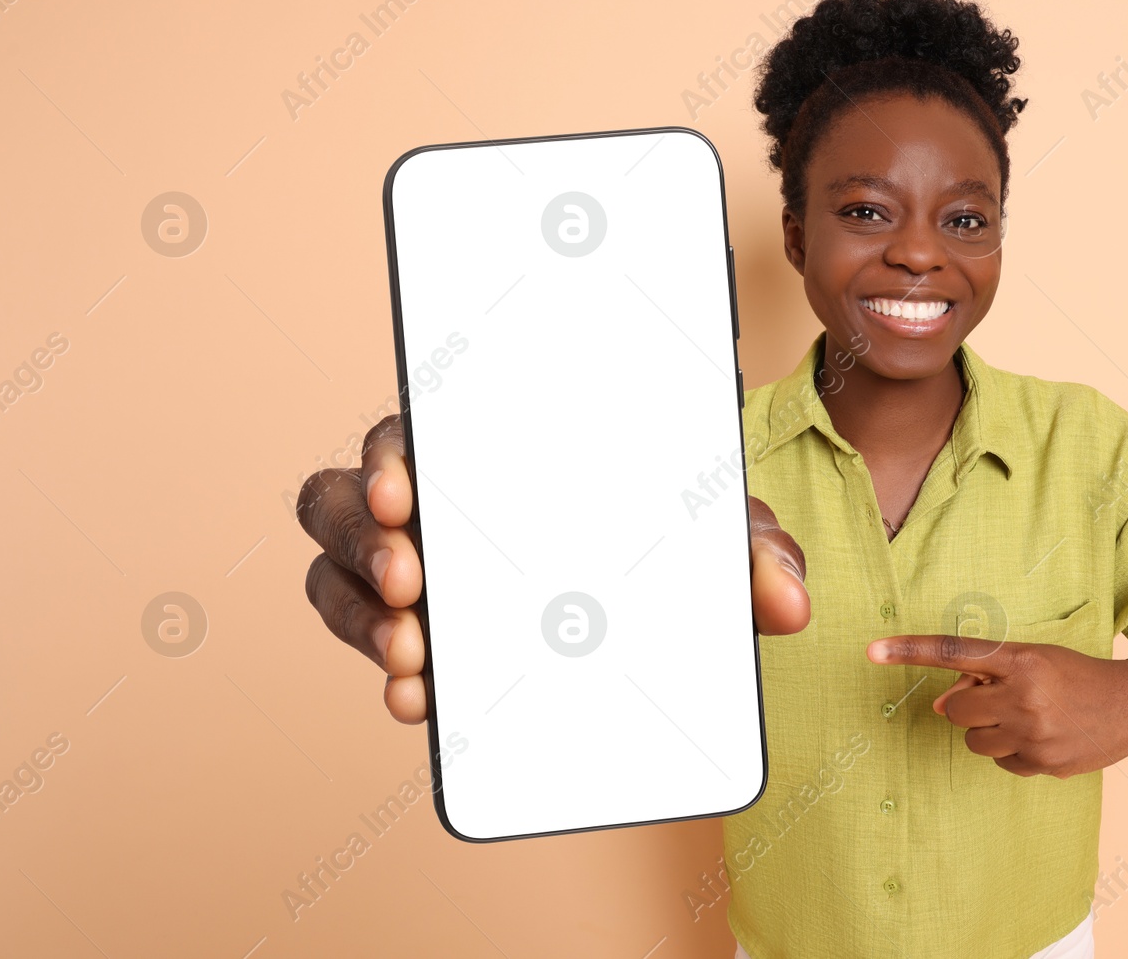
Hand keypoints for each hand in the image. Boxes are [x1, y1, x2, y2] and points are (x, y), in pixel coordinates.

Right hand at [297, 414, 810, 724]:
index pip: (411, 429)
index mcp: (488, 447)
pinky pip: (370, 641)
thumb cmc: (666, 538)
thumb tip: (791, 601)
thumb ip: (751, 550)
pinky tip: (418, 699)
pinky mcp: (415, 631)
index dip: (391, 452)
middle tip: (410, 580)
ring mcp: (414, 568)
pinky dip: (387, 669)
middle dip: (362, 538)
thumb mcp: (712, 533)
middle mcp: (434, 501)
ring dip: (359, 613)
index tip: (405, 489)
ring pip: (337, 574)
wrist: (660, 608)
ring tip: (413, 653)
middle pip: (346, 499)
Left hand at [866, 635, 1127, 778]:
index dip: (910, 651)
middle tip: (999, 698)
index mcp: (1022, 660)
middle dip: (968, 705)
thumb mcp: (1035, 659)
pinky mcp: (1043, 764)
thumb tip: (942, 704)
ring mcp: (1034, 733)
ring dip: (988, 730)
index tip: (872, 650)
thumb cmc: (1076, 675)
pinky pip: (1000, 763)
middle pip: (956, 709)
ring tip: (1025, 718)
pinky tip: (1040, 738)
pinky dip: (1011, 752)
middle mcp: (1024, 695)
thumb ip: (986, 675)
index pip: (955, 653)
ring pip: (973, 740)